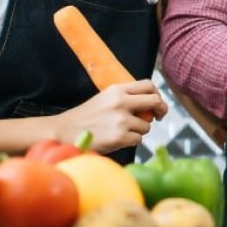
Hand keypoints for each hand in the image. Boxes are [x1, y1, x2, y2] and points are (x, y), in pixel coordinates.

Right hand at [52, 80, 167, 151]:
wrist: (64, 132)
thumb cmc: (87, 117)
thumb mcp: (105, 98)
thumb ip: (126, 98)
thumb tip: (151, 103)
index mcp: (117, 90)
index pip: (148, 85)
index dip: (157, 94)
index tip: (157, 102)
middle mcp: (121, 102)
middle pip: (155, 101)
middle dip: (161, 109)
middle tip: (159, 117)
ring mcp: (121, 120)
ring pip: (147, 125)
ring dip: (140, 130)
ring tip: (123, 131)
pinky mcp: (119, 137)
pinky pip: (138, 139)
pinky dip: (132, 141)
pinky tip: (118, 139)